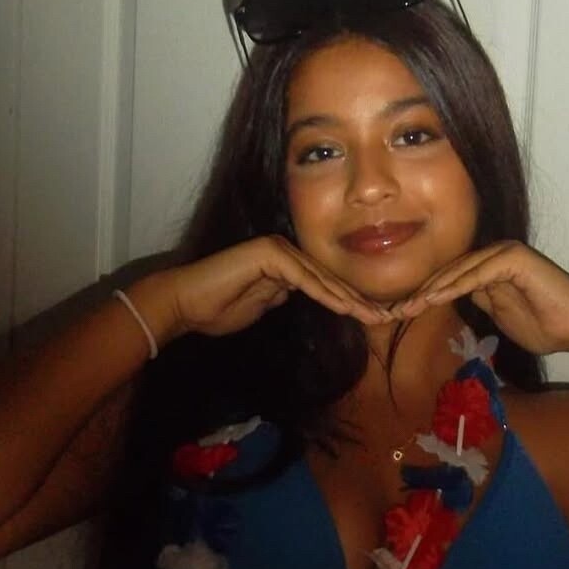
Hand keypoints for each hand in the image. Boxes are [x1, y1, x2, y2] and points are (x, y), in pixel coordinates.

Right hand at [162, 236, 391, 338]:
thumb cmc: (216, 309)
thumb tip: (304, 294)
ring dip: (348, 298)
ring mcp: (276, 249)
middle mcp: (283, 250)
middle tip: (384, 317)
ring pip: (320, 277)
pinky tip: (345, 308)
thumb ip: (283, 296)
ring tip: (372, 315)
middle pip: (327, 277)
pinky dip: (324, 294)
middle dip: (356, 299)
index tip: (371, 319)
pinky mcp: (268, 254)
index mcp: (283, 262)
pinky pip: (303, 278)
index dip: (348, 301)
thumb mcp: (262, 306)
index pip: (323, 283)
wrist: (184, 304)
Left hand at [393, 242, 568, 356]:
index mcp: (491, 267)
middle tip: (396, 310)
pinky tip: (434, 300)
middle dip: (422, 292)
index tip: (402, 314)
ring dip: (433, 290)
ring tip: (409, 307)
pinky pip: (477, 274)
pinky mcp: (513, 258)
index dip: (426, 295)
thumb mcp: (500, 316)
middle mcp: (495, 254)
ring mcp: (505, 253)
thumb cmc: (546, 326)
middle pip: (450, 271)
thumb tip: (454, 295)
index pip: (451, 278)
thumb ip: (479, 301)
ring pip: (460, 270)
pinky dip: (455, 287)